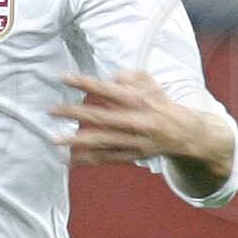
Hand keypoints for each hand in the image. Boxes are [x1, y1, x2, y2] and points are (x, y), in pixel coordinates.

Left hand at [51, 71, 210, 166]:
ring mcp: (133, 140)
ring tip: (53, 138)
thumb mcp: (151, 84)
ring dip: (75, 140)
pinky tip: (67, 159)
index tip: (64, 77)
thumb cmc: (162, 105)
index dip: (85, 83)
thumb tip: (111, 78)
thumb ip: (131, 77)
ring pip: (101, 141)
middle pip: (100, 116)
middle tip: (51, 110)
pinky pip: (106, 159)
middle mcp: (136, 121)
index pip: (108, 89)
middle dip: (74, 113)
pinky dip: (87, 160)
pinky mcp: (131, 155)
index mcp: (139, 100)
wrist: (186, 134)